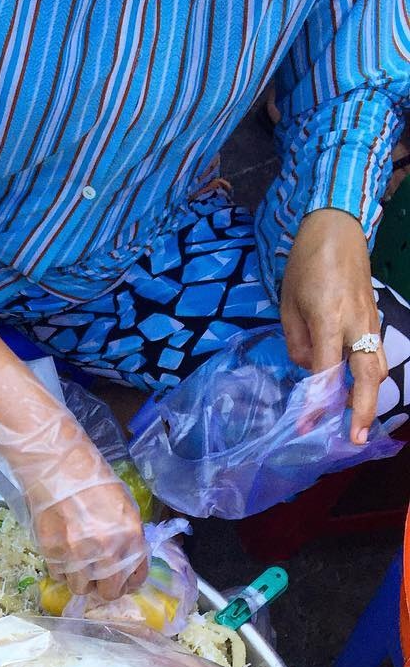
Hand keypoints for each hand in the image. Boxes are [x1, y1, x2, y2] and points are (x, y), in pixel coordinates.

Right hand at [27, 472, 148, 600]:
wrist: (59, 469)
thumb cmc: (96, 483)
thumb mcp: (125, 508)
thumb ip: (129, 539)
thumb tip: (127, 561)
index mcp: (131, 539)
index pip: (136, 579)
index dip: (129, 582)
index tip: (123, 580)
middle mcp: (106, 553)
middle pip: (108, 593)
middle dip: (106, 587)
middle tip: (100, 579)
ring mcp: (77, 556)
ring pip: (81, 588)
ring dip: (82, 580)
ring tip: (79, 564)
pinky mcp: (53, 554)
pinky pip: (59, 576)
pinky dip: (62, 569)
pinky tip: (63, 553)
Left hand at [281, 209, 385, 444]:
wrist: (337, 227)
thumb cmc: (306, 263)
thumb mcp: (287, 304)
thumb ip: (296, 343)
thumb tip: (309, 371)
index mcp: (329, 319)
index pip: (325, 372)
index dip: (316, 403)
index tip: (305, 427)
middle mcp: (356, 323)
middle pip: (368, 375)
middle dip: (363, 410)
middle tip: (356, 439)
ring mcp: (370, 321)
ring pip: (377, 366)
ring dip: (368, 396)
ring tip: (353, 421)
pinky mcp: (374, 318)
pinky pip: (374, 354)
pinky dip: (367, 376)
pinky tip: (352, 389)